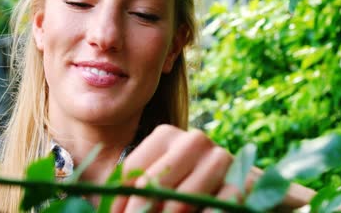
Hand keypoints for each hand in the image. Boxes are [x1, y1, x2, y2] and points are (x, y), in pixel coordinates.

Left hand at [112, 125, 238, 212]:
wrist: (240, 185)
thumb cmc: (190, 184)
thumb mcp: (162, 182)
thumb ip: (134, 191)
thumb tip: (98, 209)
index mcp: (165, 135)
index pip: (132, 170)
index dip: (116, 200)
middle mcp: (192, 140)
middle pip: (153, 184)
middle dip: (138, 212)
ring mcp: (219, 158)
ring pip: (180, 200)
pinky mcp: (241, 180)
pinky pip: (212, 210)